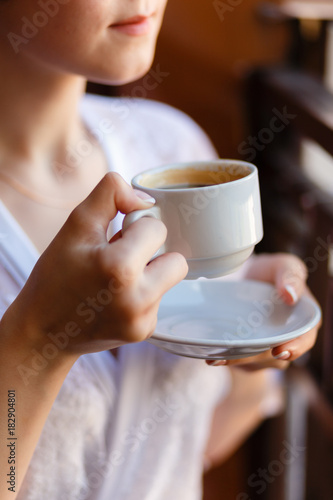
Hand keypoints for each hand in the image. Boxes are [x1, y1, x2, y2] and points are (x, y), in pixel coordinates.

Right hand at [2, 172, 187, 360]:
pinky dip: (143, 294)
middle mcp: (137, 299)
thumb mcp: (76, 225)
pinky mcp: (143, 332)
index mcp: (119, 268)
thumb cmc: (56, 275)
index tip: (114, 238)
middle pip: (177, 260)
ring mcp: (142, 320)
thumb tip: (147, 199)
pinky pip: (159, 300)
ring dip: (150, 273)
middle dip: (153, 253)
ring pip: (170, 280)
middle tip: (121, 258)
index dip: (136, 228)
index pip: (157, 229)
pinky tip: (116, 298)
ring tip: (116, 279)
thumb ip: (110, 195)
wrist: (42, 330)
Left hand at [206, 253, 319, 369]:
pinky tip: (212, 357)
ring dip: (237, 360)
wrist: (243, 278)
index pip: (305, 338)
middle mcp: (286, 338)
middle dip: (257, 358)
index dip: (296, 347)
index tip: (279, 350)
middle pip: (277, 355)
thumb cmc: (269, 272)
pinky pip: (239, 358)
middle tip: (238, 355)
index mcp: (302, 320)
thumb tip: (291, 295)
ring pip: (255, 360)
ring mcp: (266, 348)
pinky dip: (226, 358)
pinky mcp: (248, 352)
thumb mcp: (282, 265)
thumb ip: (290, 275)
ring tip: (217, 357)